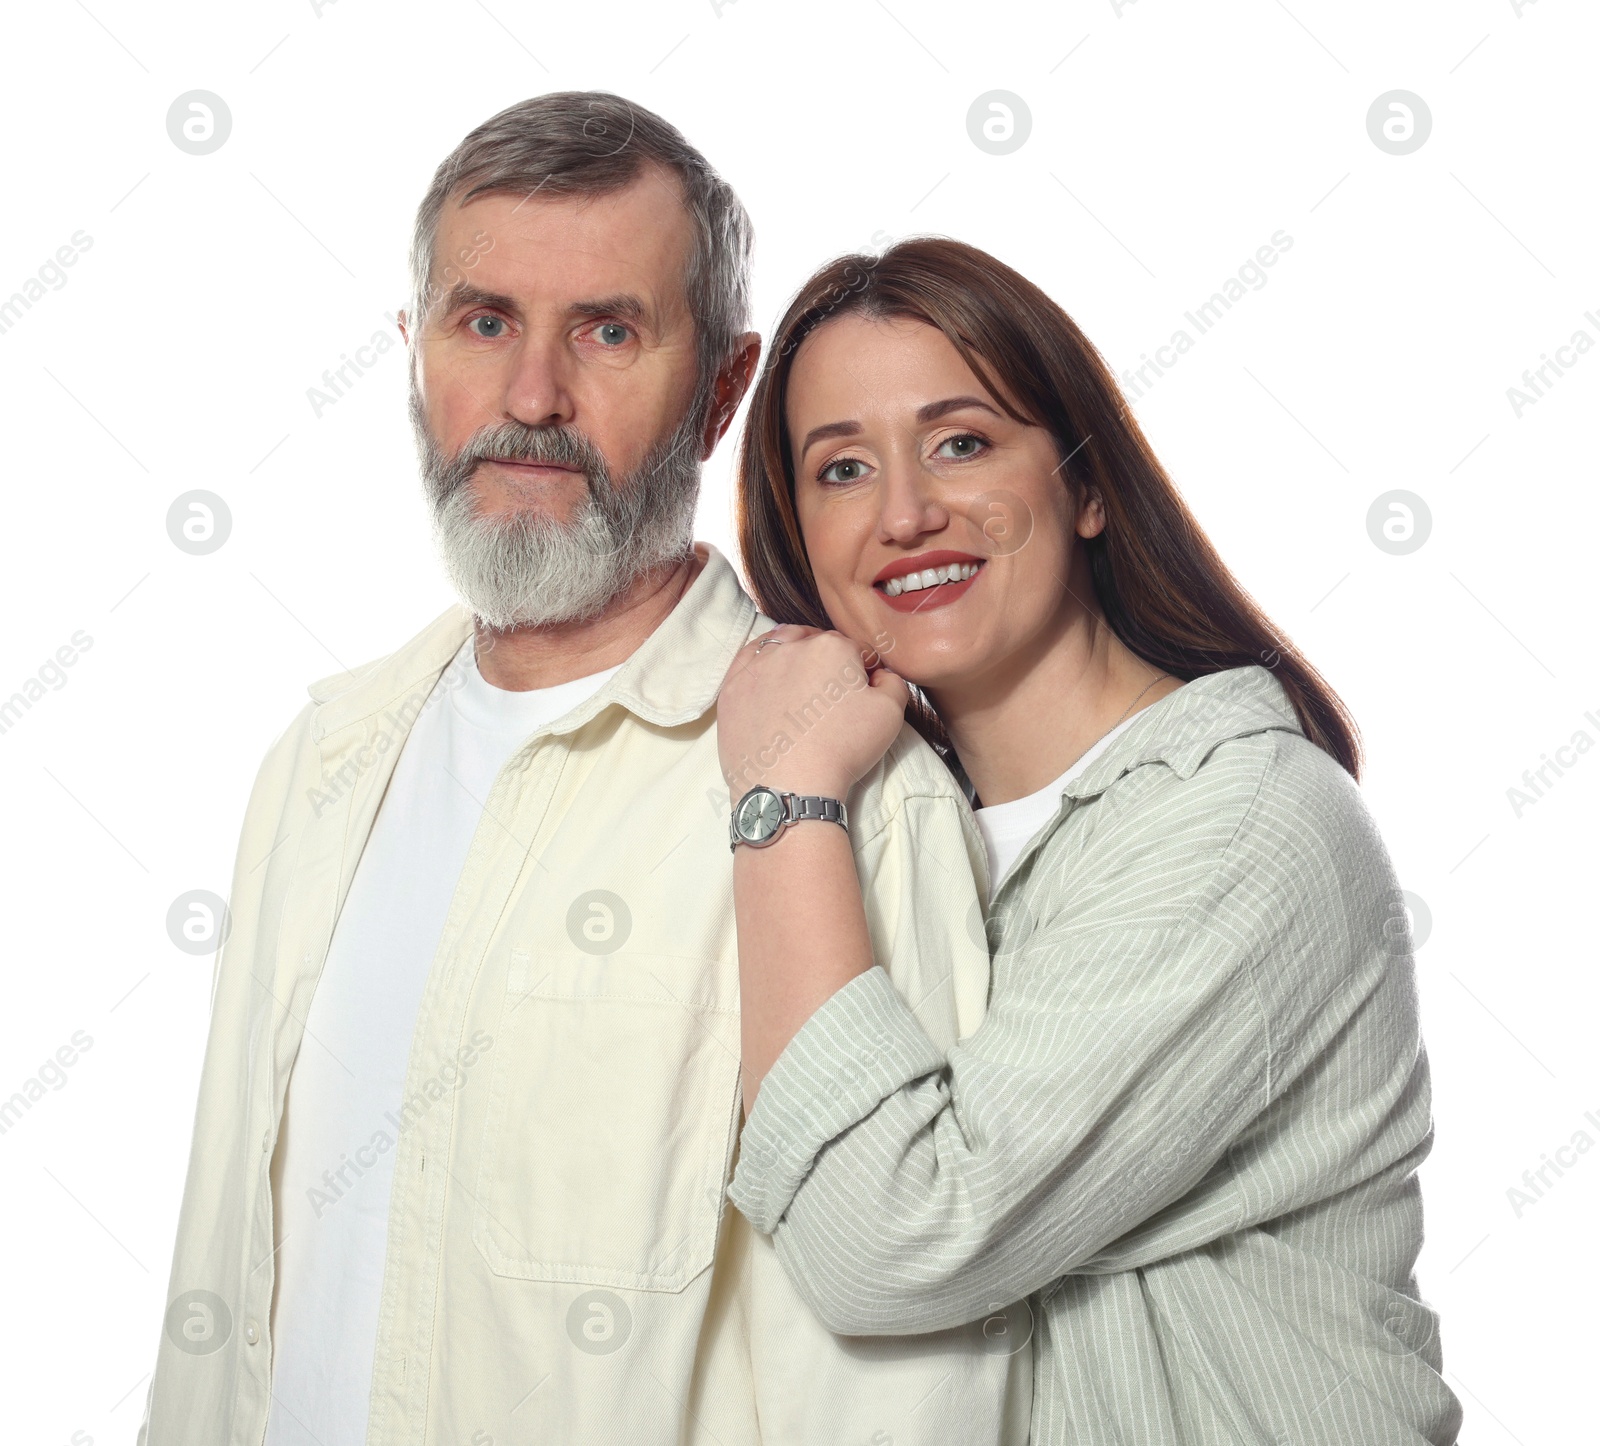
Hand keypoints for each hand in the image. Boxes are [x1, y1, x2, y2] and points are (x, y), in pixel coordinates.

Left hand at [717, 625, 909, 800]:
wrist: (790, 785)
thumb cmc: (843, 749)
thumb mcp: (891, 713)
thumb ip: (892, 681)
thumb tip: (879, 673)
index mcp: (832, 647)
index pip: (854, 649)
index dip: (862, 670)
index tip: (861, 693)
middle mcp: (791, 647)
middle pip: (815, 643)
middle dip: (827, 661)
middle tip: (830, 694)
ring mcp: (757, 666)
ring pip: (780, 646)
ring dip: (793, 656)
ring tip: (800, 685)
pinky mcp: (732, 686)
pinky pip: (747, 661)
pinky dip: (760, 665)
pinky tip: (769, 681)